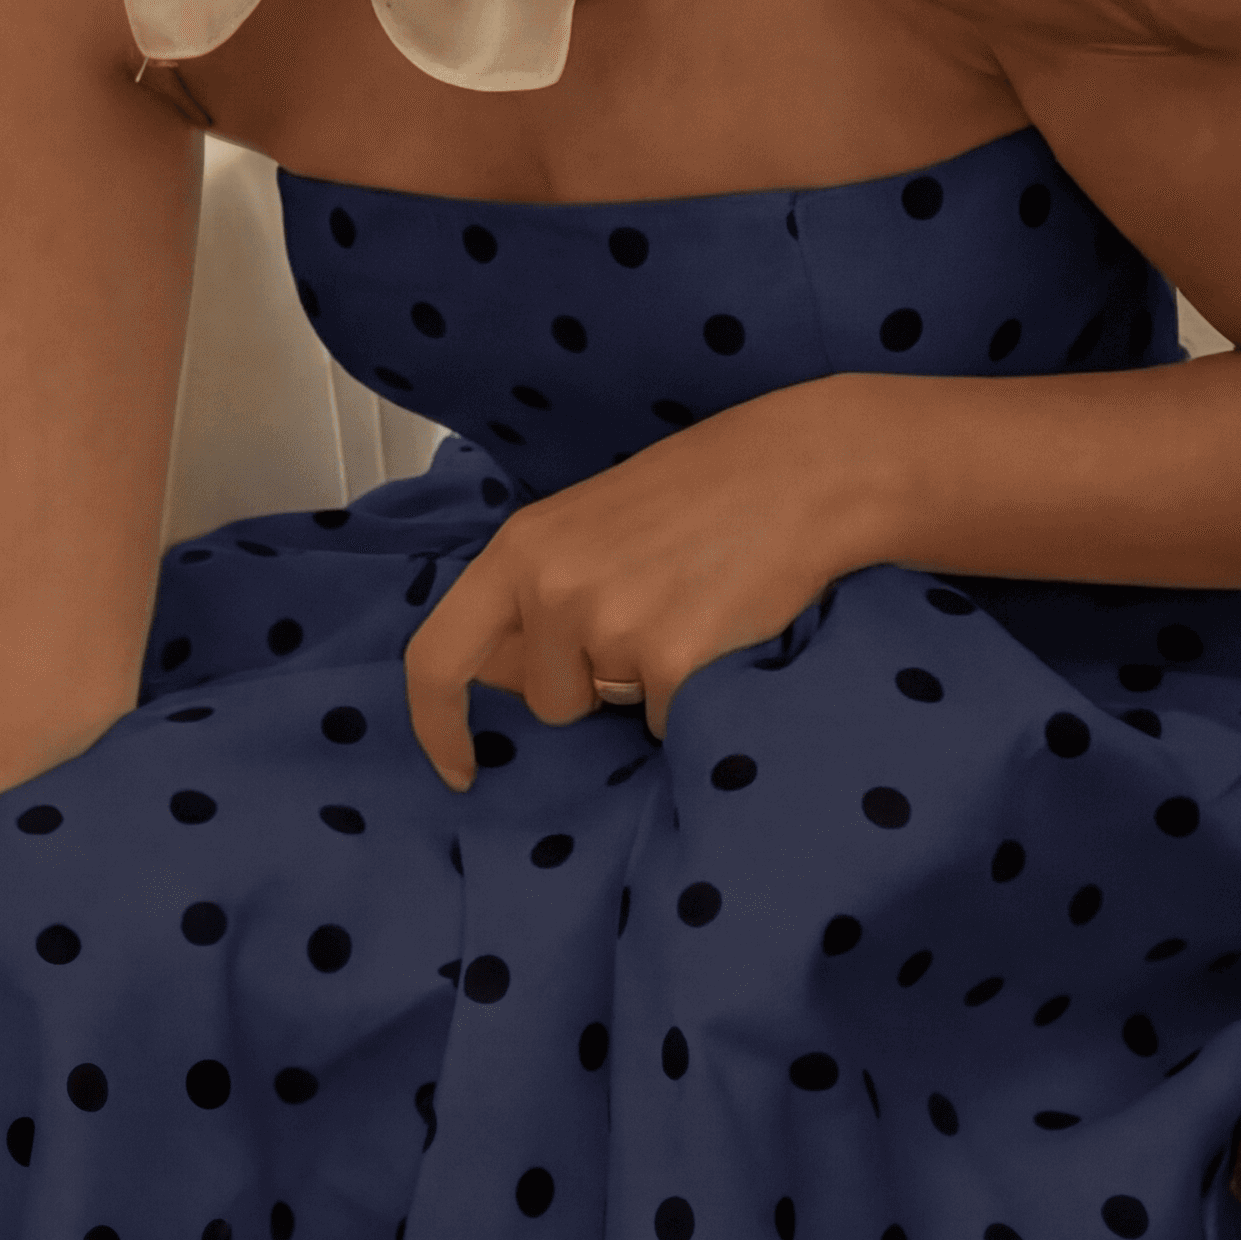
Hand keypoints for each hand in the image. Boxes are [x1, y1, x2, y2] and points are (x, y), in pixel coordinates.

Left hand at [403, 387, 869, 786]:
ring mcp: (610, 627)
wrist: (803, 471)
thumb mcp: (587, 524)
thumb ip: (534, 593)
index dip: (437, 723)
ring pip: (613, 711)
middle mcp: (552, 589)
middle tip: (652, 610)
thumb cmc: (699, 493)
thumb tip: (496, 676)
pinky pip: (666, 720)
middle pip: (548, 701)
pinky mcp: (671, 664)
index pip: (437, 657)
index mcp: (520, 549)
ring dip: (647, 684)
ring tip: (689, 607)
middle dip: (594, 683)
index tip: (461, 767)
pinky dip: (694, 693)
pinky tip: (721, 627)